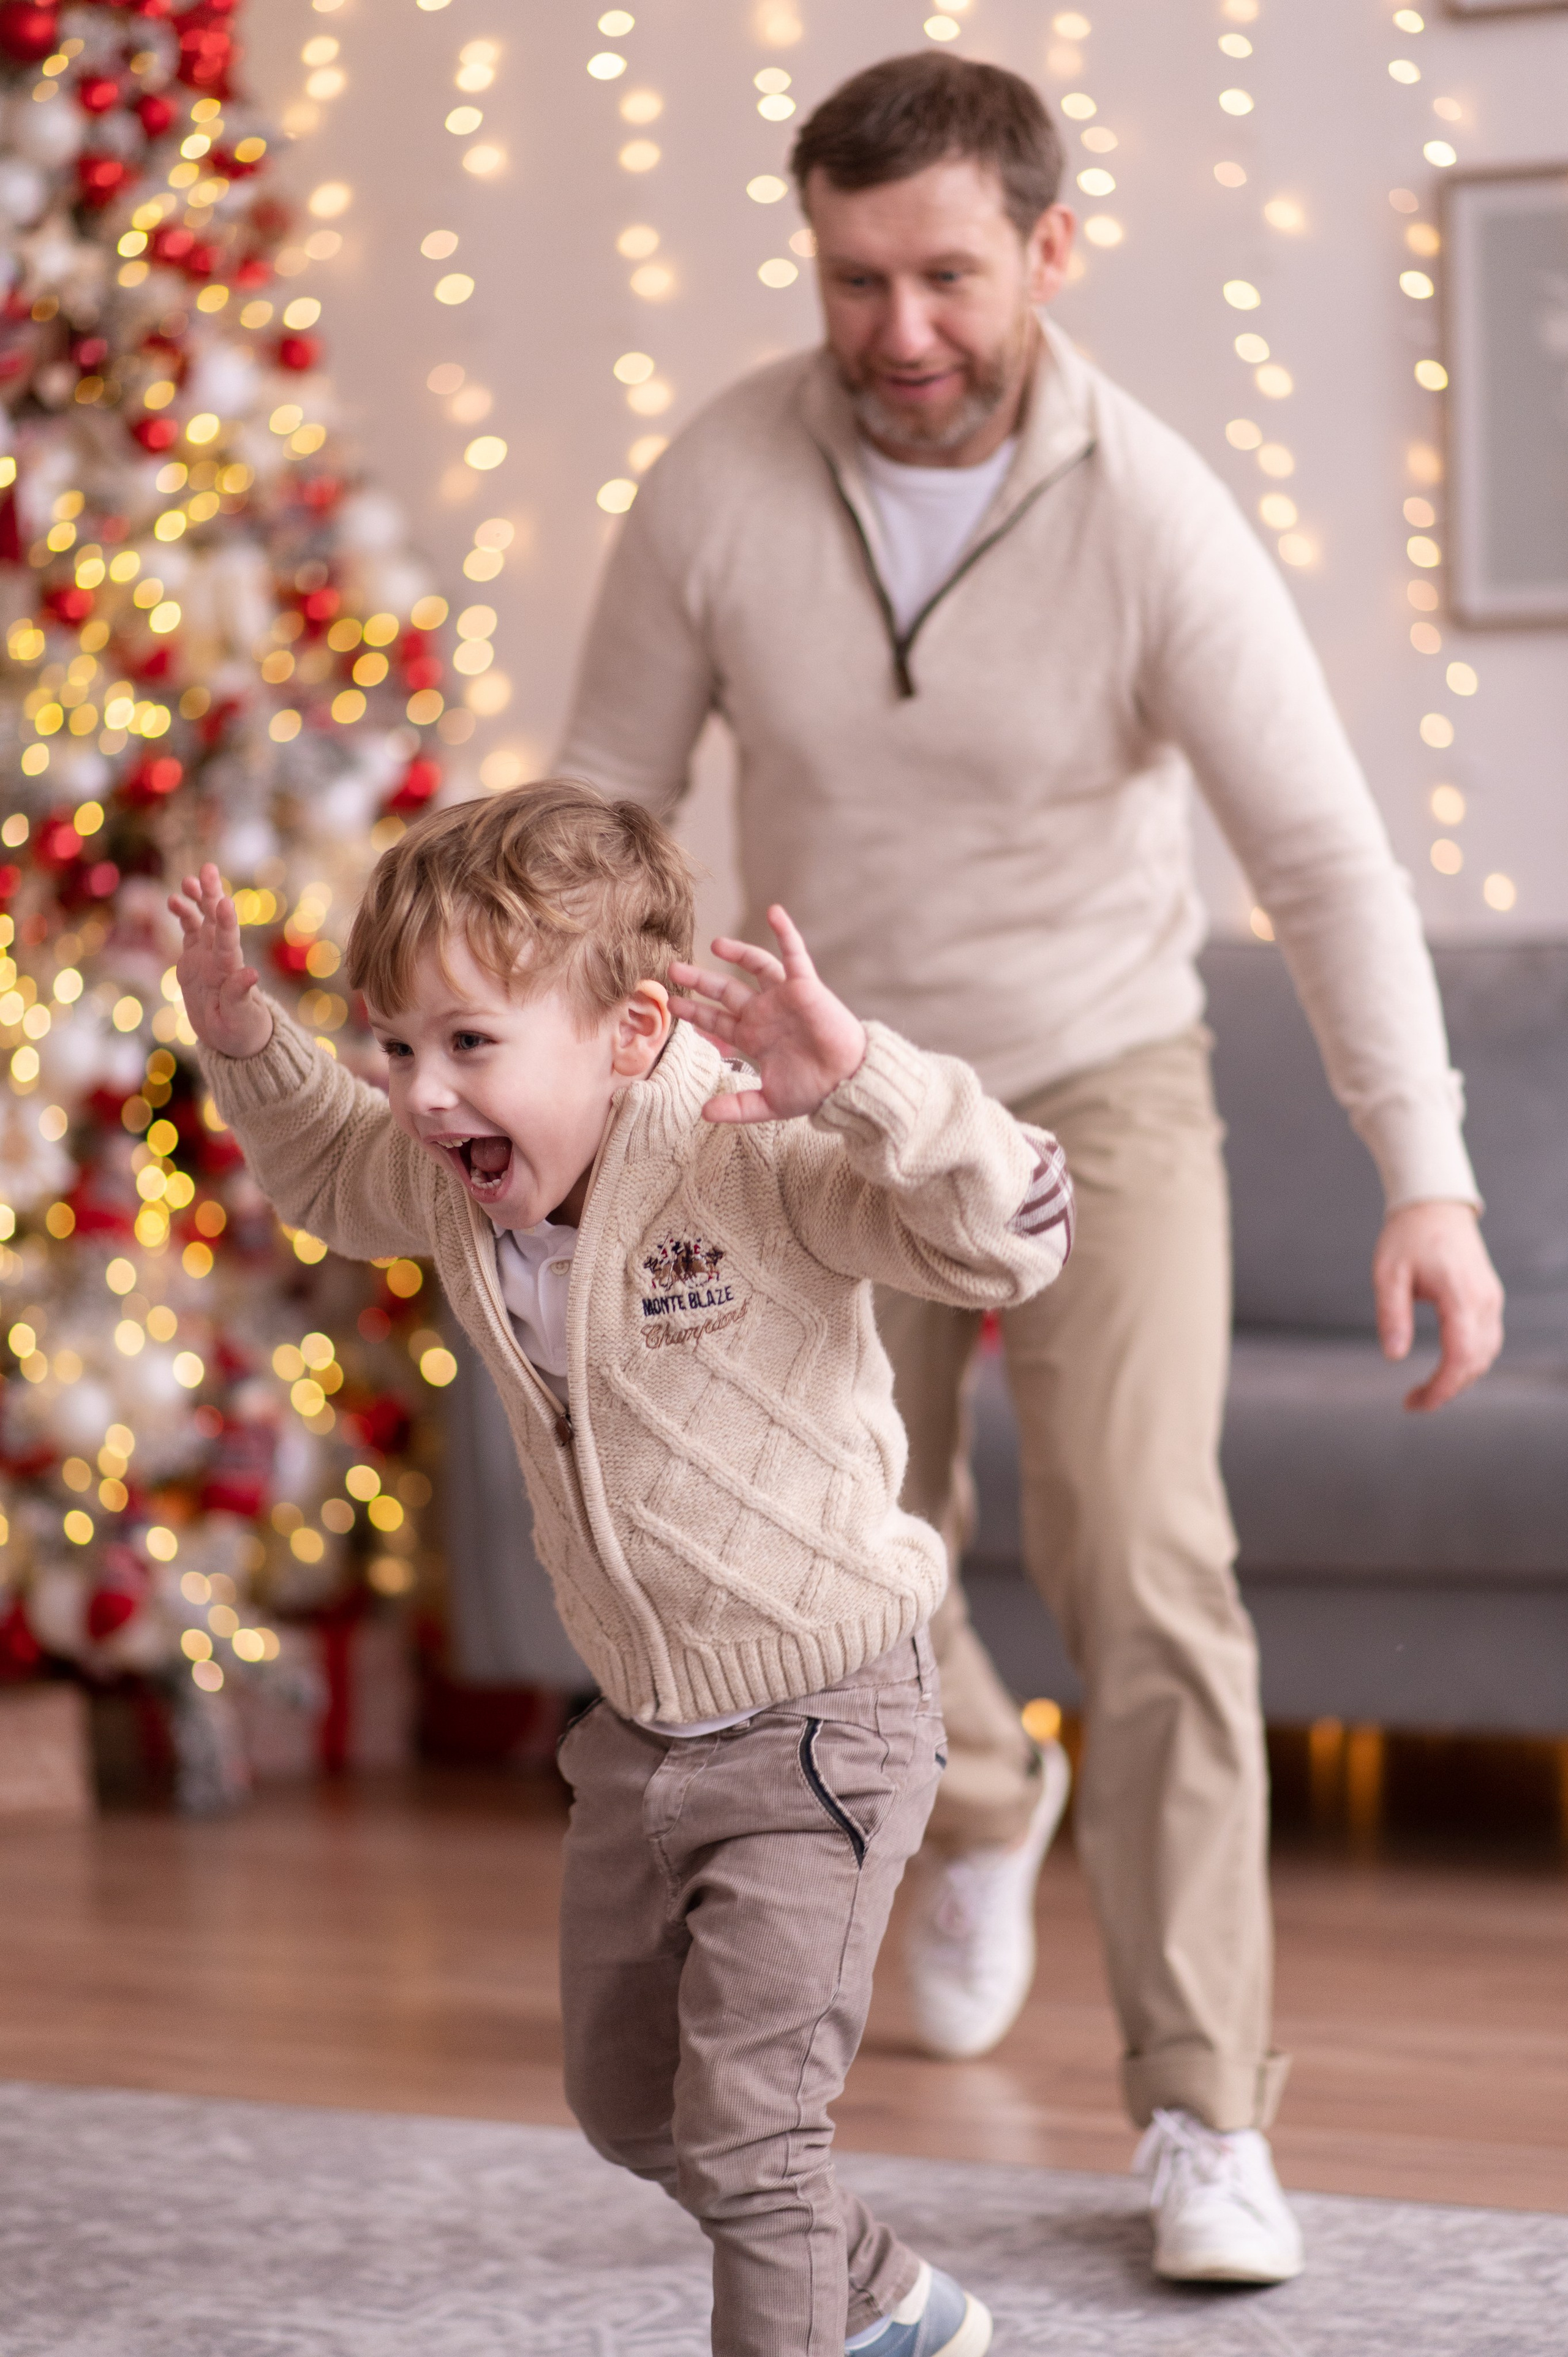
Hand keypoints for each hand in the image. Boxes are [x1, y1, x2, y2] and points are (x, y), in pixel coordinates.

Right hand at [166, 862, 272, 1059]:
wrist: (232, 1037)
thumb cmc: (241, 1030)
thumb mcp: (240, 1018)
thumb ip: (241, 996)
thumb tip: (252, 973)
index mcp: (230, 971)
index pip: (228, 942)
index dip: (225, 923)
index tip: (224, 902)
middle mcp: (220, 957)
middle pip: (217, 920)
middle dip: (212, 895)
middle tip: (208, 869)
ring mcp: (207, 954)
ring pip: (203, 919)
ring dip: (198, 899)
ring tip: (189, 880)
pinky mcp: (195, 957)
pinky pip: (189, 930)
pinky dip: (183, 914)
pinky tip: (174, 899)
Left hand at [668, 904, 866, 1125]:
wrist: (847, 1082)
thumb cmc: (813, 1091)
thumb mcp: (769, 1103)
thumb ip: (737, 1107)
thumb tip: (703, 1114)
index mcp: (753, 1037)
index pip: (716, 1020)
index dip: (694, 1011)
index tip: (671, 1003)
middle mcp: (764, 1013)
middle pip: (725, 990)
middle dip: (699, 980)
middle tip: (672, 968)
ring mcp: (783, 997)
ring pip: (754, 967)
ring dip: (736, 952)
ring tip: (715, 943)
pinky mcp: (805, 986)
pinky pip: (794, 954)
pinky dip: (785, 932)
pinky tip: (774, 912)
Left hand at [1373, 1199, 1503, 1411]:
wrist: (1434, 1205)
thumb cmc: (1407, 1236)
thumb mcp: (1388, 1273)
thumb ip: (1392, 1314)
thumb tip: (1393, 1357)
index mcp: (1460, 1294)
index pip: (1461, 1355)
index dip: (1442, 1387)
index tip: (1416, 1403)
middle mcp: (1484, 1300)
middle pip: (1477, 1361)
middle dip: (1447, 1389)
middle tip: (1413, 1402)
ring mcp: (1491, 1299)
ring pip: (1486, 1354)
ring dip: (1460, 1378)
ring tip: (1426, 1391)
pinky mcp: (1488, 1298)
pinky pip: (1487, 1340)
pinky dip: (1468, 1361)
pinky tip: (1445, 1369)